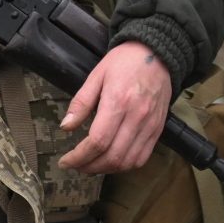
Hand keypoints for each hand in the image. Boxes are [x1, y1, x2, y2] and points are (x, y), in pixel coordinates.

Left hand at [59, 40, 172, 173]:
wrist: (157, 53)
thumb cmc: (124, 62)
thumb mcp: (96, 75)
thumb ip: (81, 103)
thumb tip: (66, 127)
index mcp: (118, 101)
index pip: (98, 141)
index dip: (79, 157)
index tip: (65, 161)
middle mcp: (137, 117)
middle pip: (112, 156)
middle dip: (90, 167)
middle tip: (75, 165)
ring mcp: (150, 125)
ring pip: (128, 161)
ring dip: (106, 169)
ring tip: (91, 165)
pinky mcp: (158, 129)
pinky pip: (142, 157)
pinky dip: (125, 166)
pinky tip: (112, 162)